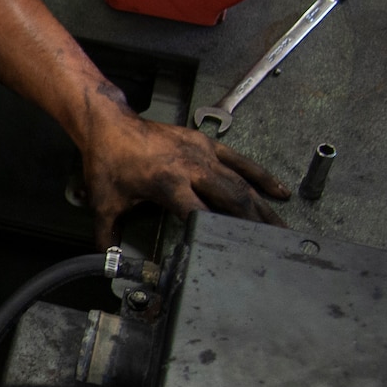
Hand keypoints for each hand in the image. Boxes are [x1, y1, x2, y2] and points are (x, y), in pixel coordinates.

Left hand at [80, 101, 289, 244]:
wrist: (111, 125)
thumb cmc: (109, 161)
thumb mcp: (105, 202)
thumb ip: (106, 235)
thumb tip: (108, 261)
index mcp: (168, 184)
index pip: (201, 215)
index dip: (218, 234)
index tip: (235, 253)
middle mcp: (191, 168)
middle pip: (232, 199)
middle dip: (253, 224)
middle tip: (272, 245)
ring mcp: (202, 154)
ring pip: (241, 183)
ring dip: (262, 206)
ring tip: (281, 227)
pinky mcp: (206, 144)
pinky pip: (240, 161)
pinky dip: (261, 176)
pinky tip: (278, 192)